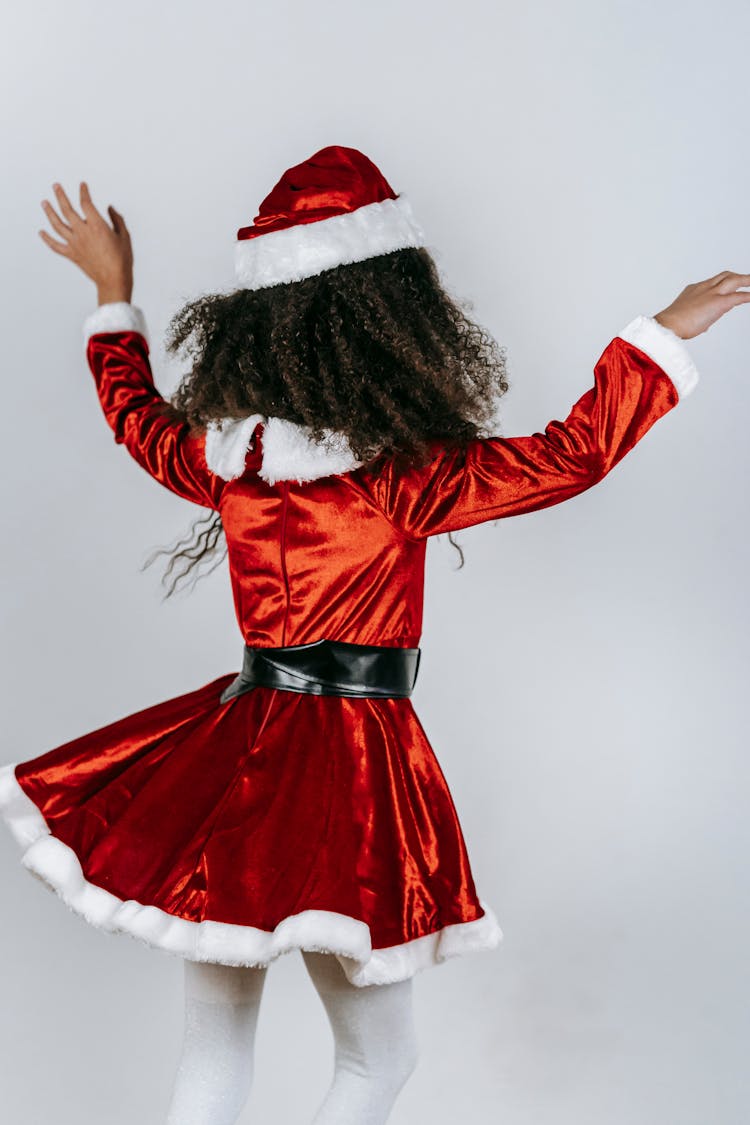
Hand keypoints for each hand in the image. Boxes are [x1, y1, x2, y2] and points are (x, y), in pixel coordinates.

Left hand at [38, 182, 133, 304]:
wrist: (114, 280)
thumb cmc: (122, 260)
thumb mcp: (124, 236)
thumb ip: (117, 219)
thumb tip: (110, 208)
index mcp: (97, 226)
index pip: (86, 203)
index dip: (83, 192)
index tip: (82, 185)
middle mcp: (83, 232)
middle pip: (67, 210)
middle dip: (60, 196)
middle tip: (56, 186)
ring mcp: (75, 244)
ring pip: (57, 225)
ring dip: (49, 212)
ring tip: (44, 203)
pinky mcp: (72, 255)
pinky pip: (56, 246)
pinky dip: (47, 239)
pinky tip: (41, 232)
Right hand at [653, 271, 749, 338]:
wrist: (667, 325)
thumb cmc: (671, 325)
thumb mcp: (684, 318)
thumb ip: (697, 319)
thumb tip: (704, 326)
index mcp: (694, 290)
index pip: (713, 282)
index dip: (723, 284)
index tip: (730, 288)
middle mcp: (704, 288)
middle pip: (726, 275)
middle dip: (738, 277)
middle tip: (748, 280)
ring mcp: (711, 293)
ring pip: (734, 280)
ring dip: (747, 280)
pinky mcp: (718, 303)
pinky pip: (739, 296)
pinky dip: (749, 296)